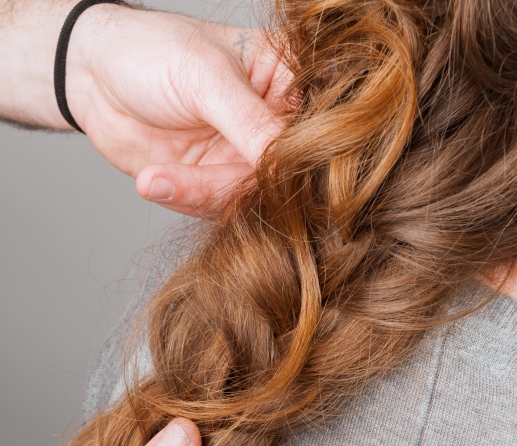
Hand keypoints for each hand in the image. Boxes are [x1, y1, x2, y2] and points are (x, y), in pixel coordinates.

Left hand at [67, 6, 289, 215]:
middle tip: (191, 180)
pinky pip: (216, 209)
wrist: (93, 76)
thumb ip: (251, 124)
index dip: (289, 159)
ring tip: (155, 177)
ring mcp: (246, 157)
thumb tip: (288, 164)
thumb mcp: (205, 78)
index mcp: (287, 82)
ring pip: (248, 199)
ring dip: (200, 195)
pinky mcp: (218, 183)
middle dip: (231, 183)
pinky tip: (154, 179)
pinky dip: (184, 200)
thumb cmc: (151, 52)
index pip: (310, 132)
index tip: (258, 171)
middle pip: (279, 174)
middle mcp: (273, 125)